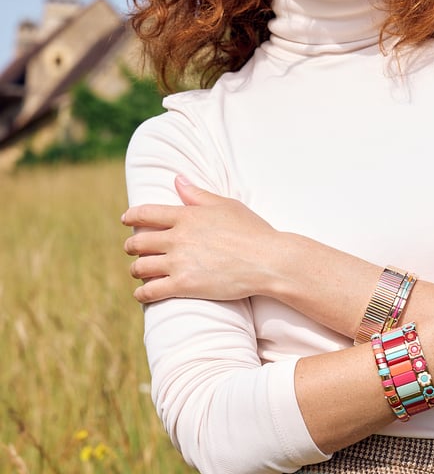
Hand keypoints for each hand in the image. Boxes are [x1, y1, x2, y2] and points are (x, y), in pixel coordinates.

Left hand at [122, 176, 280, 302]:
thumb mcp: (226, 205)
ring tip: (138, 272)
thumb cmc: (251, 231)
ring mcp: (179, 262)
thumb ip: (197, 194)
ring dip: (136, 270)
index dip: (131, 216)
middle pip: (138, 242)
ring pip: (141, 267)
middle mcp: (177, 238)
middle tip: (131, 250)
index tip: (125, 220)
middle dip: (131, 246)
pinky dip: (142, 294)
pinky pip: (151, 291)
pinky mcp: (184, 286)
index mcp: (185, 216)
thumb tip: (177, 179)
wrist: (267, 260)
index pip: (145, 213)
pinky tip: (142, 294)